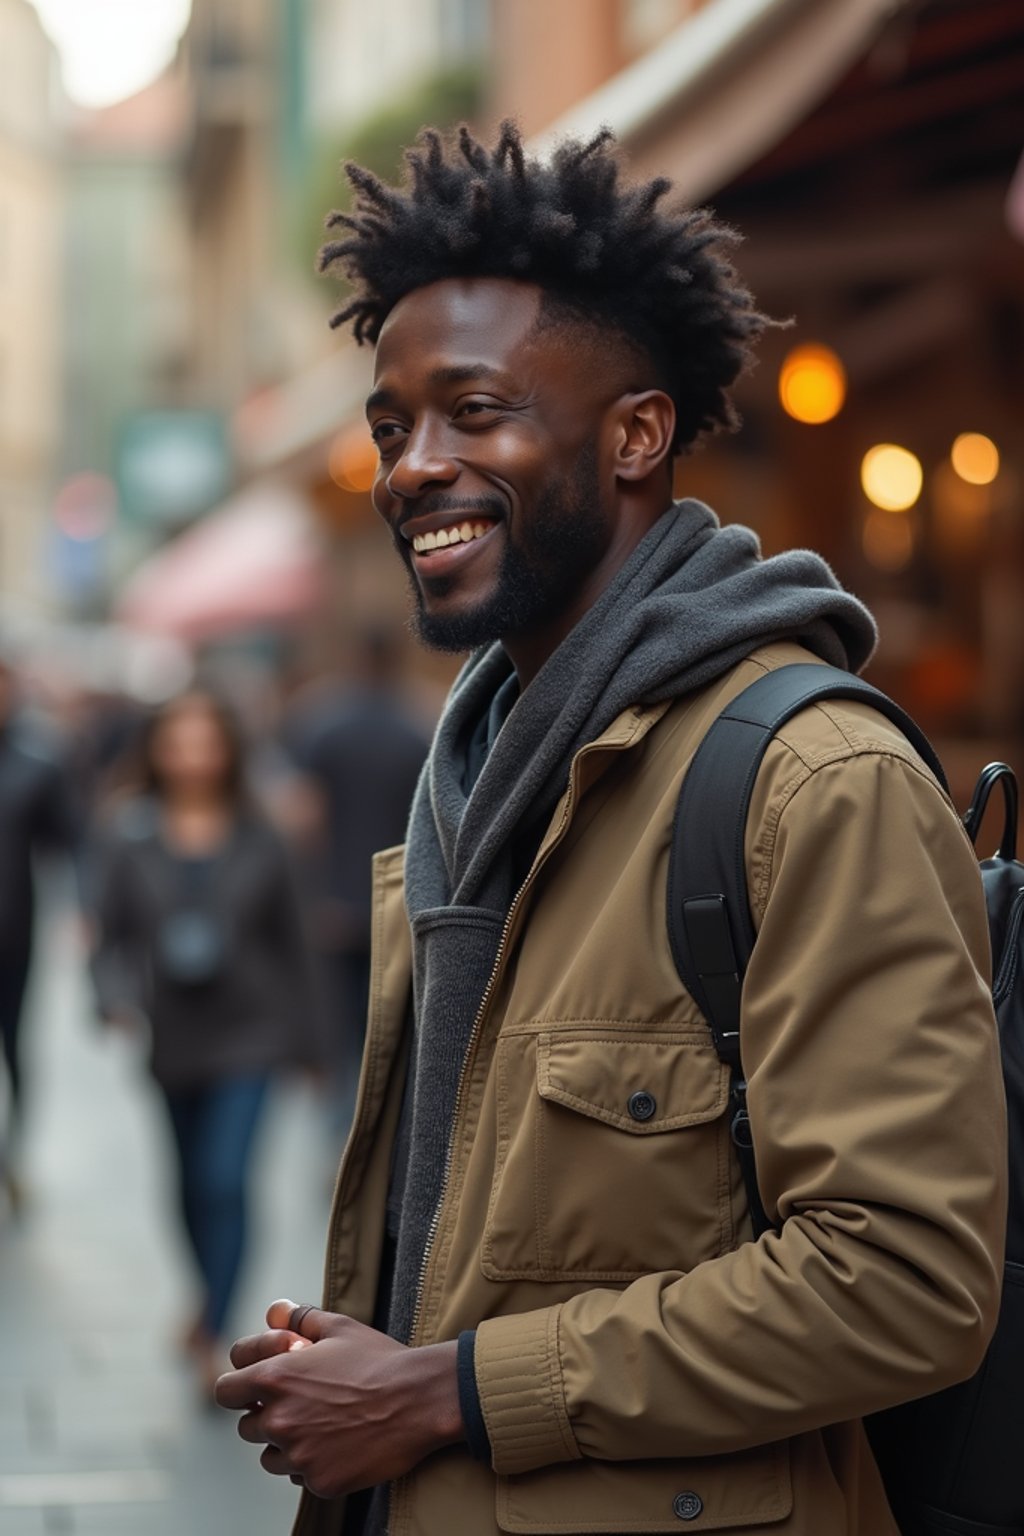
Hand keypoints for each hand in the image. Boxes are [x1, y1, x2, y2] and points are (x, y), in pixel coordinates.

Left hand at [215, 1300, 463, 1498]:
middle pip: (247, 1425)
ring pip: (269, 1456)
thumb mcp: (339, 1327)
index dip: (242, 1383)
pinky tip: (339, 1444)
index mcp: (274, 1378)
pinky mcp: (319, 1482)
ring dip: (286, 1443)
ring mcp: (298, 1455)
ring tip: (321, 1423)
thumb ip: (299, 1318)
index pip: (225, 1389)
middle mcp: (278, 1420)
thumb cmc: (378, 1359)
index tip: (262, 1383)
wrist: (420, 1400)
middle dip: (267, 1413)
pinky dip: (312, 1463)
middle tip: (303, 1402)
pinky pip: (299, 1476)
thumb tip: (275, 1309)